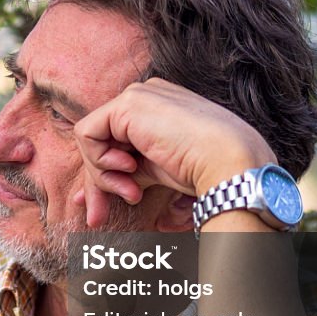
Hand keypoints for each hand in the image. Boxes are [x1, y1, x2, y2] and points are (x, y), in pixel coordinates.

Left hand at [72, 78, 275, 226]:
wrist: (228, 163)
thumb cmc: (206, 171)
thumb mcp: (157, 171)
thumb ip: (128, 174)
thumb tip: (94, 197)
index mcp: (156, 109)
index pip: (113, 140)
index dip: (101, 174)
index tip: (97, 207)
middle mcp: (144, 97)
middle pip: (100, 142)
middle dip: (96, 184)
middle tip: (98, 218)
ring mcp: (136, 97)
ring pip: (91, 141)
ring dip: (103, 176)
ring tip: (132, 192)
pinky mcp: (127, 104)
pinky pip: (87, 135)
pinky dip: (100, 161)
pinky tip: (128, 170)